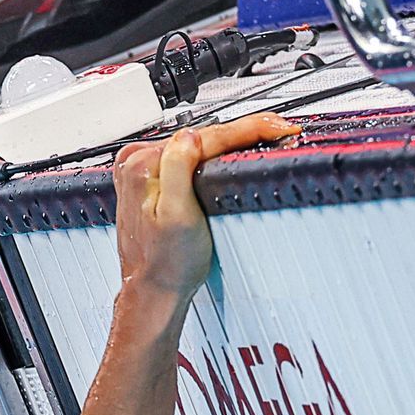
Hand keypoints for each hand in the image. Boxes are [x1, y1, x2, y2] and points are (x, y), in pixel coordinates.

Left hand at [113, 112, 298, 301]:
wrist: (154, 287)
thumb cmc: (167, 262)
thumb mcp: (177, 216)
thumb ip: (178, 170)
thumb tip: (190, 136)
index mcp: (142, 166)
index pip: (205, 137)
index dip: (247, 129)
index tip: (278, 127)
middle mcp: (135, 163)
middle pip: (202, 138)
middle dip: (244, 132)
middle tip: (280, 128)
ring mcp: (140, 172)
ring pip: (197, 146)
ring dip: (232, 140)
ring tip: (266, 134)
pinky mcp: (149, 181)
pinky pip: (188, 158)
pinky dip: (215, 154)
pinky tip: (235, 151)